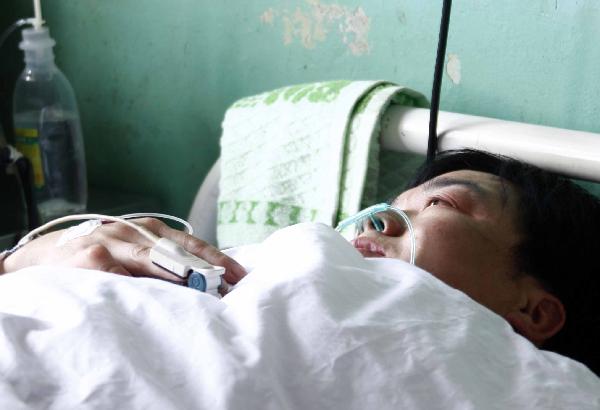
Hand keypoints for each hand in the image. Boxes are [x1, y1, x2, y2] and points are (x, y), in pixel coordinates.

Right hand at [1, 218, 246, 286]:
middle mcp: (136, 232)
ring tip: (205, 294)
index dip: (217, 258)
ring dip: (181, 278)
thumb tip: (202, 279)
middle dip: (207, 269)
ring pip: (154, 261)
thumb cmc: (98, 254)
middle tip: (231, 288)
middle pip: (179, 251)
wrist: (44, 252)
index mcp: (150, 229)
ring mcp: (114, 243)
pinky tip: (157, 300)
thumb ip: (160, 259)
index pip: (192, 243)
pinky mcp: (92, 257)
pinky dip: (140, 288)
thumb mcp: (132, 249)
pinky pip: (121, 276)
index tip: (240, 275)